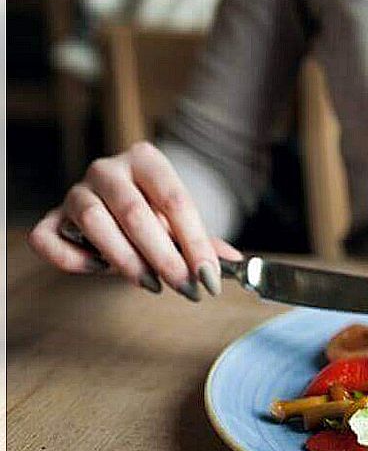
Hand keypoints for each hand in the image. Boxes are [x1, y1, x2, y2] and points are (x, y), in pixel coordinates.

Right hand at [28, 141, 241, 300]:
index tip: (210, 278)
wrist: (119, 205)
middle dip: (164, 257)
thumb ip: (205, 242)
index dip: (195, 243)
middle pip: (135, 212)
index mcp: (146, 161)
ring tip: (152, 284)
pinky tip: (100, 269)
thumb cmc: (155, 214)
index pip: (175, 201)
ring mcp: (76, 191)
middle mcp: (107, 170)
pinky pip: (49, 238)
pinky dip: (73, 258)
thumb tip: (235, 262)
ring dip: (125, 260)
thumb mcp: (182, 223)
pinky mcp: (52, 217)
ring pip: (93, 221)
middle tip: (186, 288)